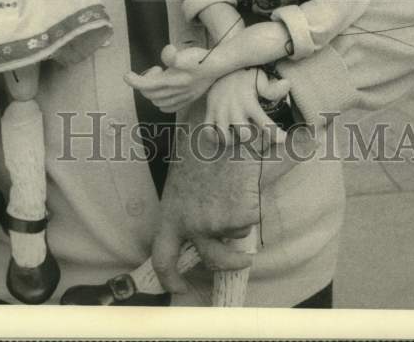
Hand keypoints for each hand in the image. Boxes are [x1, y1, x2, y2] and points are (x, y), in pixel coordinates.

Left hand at [124, 44, 217, 111]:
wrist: (219, 65)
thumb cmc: (201, 58)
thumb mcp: (186, 54)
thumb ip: (172, 55)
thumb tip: (166, 52)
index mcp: (172, 82)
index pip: (146, 85)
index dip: (134, 81)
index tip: (127, 75)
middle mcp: (176, 93)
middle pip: (150, 94)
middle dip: (145, 82)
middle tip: (154, 69)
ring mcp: (182, 98)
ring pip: (158, 101)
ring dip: (153, 90)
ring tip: (160, 76)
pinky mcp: (187, 99)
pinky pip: (168, 107)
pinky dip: (161, 101)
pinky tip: (164, 91)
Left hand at [151, 118, 260, 292]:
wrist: (221, 126)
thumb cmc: (201, 147)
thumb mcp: (184, 179)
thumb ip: (189, 207)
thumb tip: (198, 231)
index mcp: (171, 213)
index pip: (162, 258)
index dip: (170, 279)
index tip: (179, 287)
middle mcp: (192, 223)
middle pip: (211, 259)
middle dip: (230, 263)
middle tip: (241, 259)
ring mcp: (217, 222)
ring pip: (235, 232)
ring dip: (239, 214)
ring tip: (233, 183)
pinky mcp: (240, 216)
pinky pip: (250, 219)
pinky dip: (251, 203)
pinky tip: (243, 180)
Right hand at [205, 68, 290, 148]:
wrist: (222, 65)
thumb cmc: (245, 75)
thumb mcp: (260, 78)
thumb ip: (272, 87)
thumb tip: (287, 84)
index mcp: (249, 103)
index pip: (265, 124)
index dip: (275, 135)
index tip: (283, 138)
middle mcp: (233, 110)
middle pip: (244, 136)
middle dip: (254, 140)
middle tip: (259, 137)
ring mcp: (220, 112)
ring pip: (225, 138)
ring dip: (235, 141)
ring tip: (240, 135)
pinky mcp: (209, 112)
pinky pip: (209, 133)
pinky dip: (216, 138)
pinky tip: (225, 134)